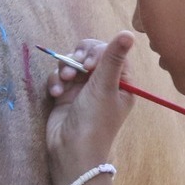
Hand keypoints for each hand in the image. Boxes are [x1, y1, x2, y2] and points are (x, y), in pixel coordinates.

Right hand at [45, 32, 138, 180]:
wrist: (71, 151)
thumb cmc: (95, 121)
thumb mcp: (105, 86)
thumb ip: (113, 57)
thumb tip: (129, 32)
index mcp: (121, 82)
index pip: (110, 52)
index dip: (98, 51)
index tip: (90, 63)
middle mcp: (103, 83)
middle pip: (88, 54)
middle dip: (78, 58)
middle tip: (77, 67)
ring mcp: (83, 89)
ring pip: (70, 64)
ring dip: (65, 69)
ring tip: (65, 83)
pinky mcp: (66, 96)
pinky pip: (58, 77)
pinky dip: (56, 83)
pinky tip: (56, 94)